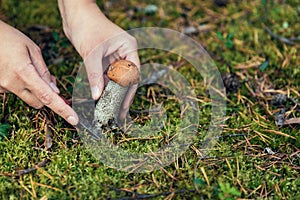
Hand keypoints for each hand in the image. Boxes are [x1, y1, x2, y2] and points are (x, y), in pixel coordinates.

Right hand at [0, 20, 77, 124]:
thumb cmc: (9, 38)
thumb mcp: (32, 49)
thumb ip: (44, 72)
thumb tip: (55, 91)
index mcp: (23, 73)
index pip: (48, 97)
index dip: (63, 109)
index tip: (74, 119)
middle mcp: (11, 84)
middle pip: (39, 102)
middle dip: (48, 96)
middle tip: (51, 81)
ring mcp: (2, 88)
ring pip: (28, 98)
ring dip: (34, 90)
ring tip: (29, 70)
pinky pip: (15, 92)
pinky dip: (21, 86)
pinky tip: (16, 71)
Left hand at [58, 0, 139, 118]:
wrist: (74, 14)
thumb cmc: (86, 26)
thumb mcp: (91, 53)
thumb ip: (94, 75)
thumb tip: (96, 95)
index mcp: (129, 48)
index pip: (133, 73)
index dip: (129, 91)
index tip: (124, 106)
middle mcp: (124, 53)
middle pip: (125, 79)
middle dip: (121, 96)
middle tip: (118, 113)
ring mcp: (114, 57)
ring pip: (115, 80)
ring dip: (111, 94)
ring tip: (109, 110)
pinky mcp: (103, 60)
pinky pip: (105, 77)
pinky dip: (102, 87)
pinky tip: (101, 99)